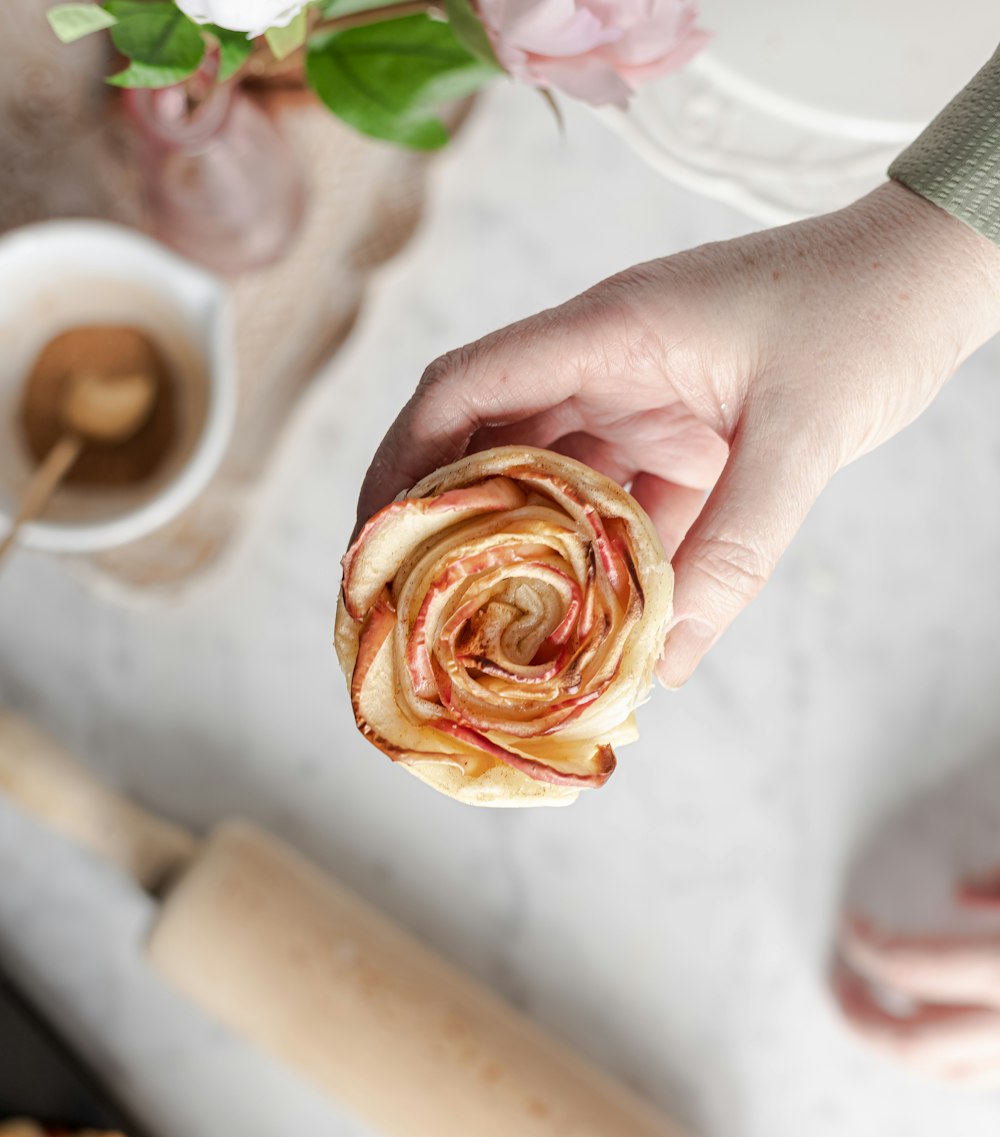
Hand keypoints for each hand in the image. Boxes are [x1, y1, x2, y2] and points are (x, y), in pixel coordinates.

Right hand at [357, 183, 999, 686]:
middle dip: (444, 525)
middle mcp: (606, 364)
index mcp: (608, 333)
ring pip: (552, 484)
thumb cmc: (868, 317)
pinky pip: (621, 506)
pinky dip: (601, 562)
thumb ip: (733, 554)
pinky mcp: (683, 435)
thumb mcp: (802, 440)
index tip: (371, 546)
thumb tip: (662, 667)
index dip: (401, 465)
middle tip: (413, 613)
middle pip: (488, 443)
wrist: (937, 274)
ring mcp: (643, 400)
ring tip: (491, 635)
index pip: (465, 388)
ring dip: (524, 555)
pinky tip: (593, 622)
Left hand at [834, 875, 999, 1084]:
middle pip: (917, 1043)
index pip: (913, 969)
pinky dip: (946, 1053)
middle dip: (864, 1019)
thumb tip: (961, 895)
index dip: (867, 946)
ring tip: (873, 1009)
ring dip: (900, 1043)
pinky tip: (931, 1018)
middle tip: (839, 986)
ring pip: (953, 1073)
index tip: (850, 924)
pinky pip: (983, 1072)